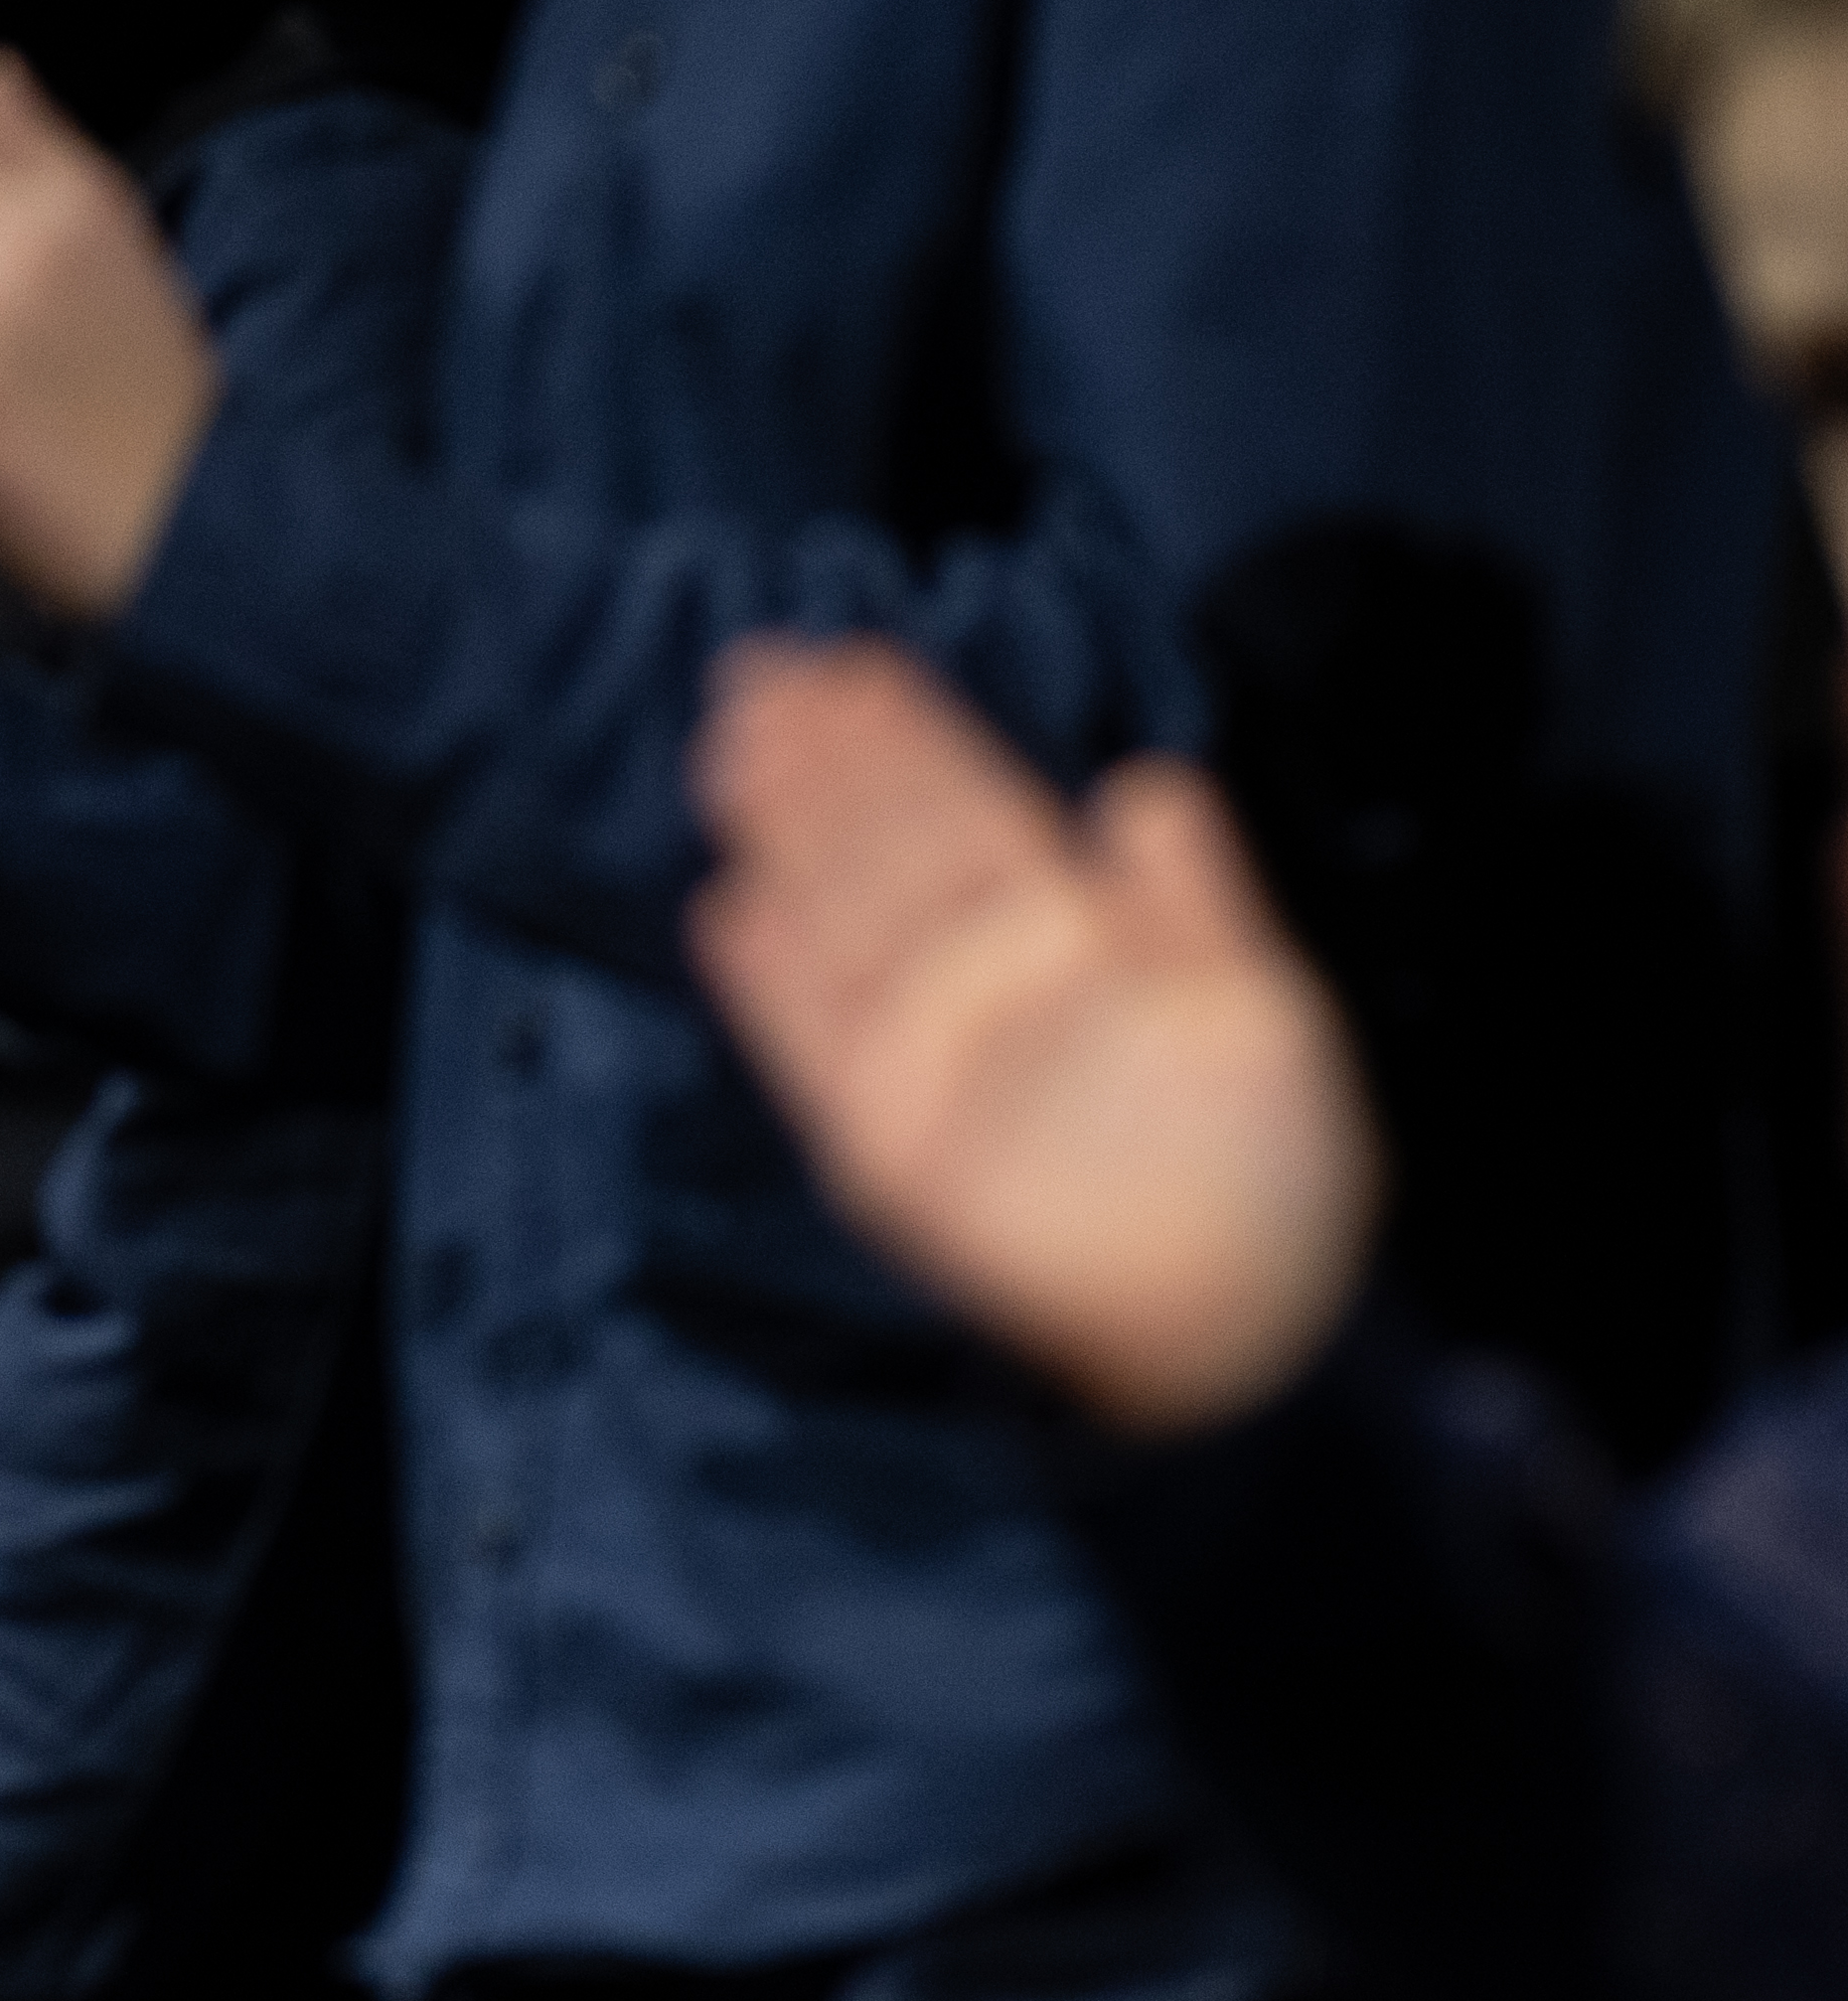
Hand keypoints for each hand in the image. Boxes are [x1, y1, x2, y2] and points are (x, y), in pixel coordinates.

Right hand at [684, 640, 1373, 1439]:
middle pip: (891, 853)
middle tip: (759, 672)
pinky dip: (772, 987)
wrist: (1246, 1337)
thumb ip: (1200, 904)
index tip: (852, 663)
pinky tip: (730, 911)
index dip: (913, 740)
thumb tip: (1144, 784)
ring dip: (786, 836)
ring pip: (843, 923)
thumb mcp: (1261, 1018)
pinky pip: (817, 1052)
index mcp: (1081, 943)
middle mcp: (989, 990)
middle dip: (826, 763)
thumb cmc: (1271, 1179)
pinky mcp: (889, 1151)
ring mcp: (930, 1066)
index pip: (977, 814)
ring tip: (732, 749)